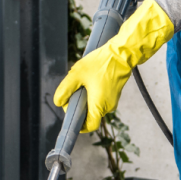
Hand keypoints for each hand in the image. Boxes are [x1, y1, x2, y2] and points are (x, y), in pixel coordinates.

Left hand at [53, 0, 174, 133]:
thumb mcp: (77, 74)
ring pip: (95, 107)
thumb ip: (65, 89)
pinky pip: (101, 100)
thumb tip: (58, 102)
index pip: (89, 126)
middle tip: (73, 94)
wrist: (122, 53)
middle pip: (90, 116)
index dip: (79, 125)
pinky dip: (93, 95)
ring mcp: (112, 101)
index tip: (72, 115)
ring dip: (86, 100)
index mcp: (99, 106)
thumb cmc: (101, 62)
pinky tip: (90, 82)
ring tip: (82, 85)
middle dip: (80, 108)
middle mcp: (107, 107)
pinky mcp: (114, 94)